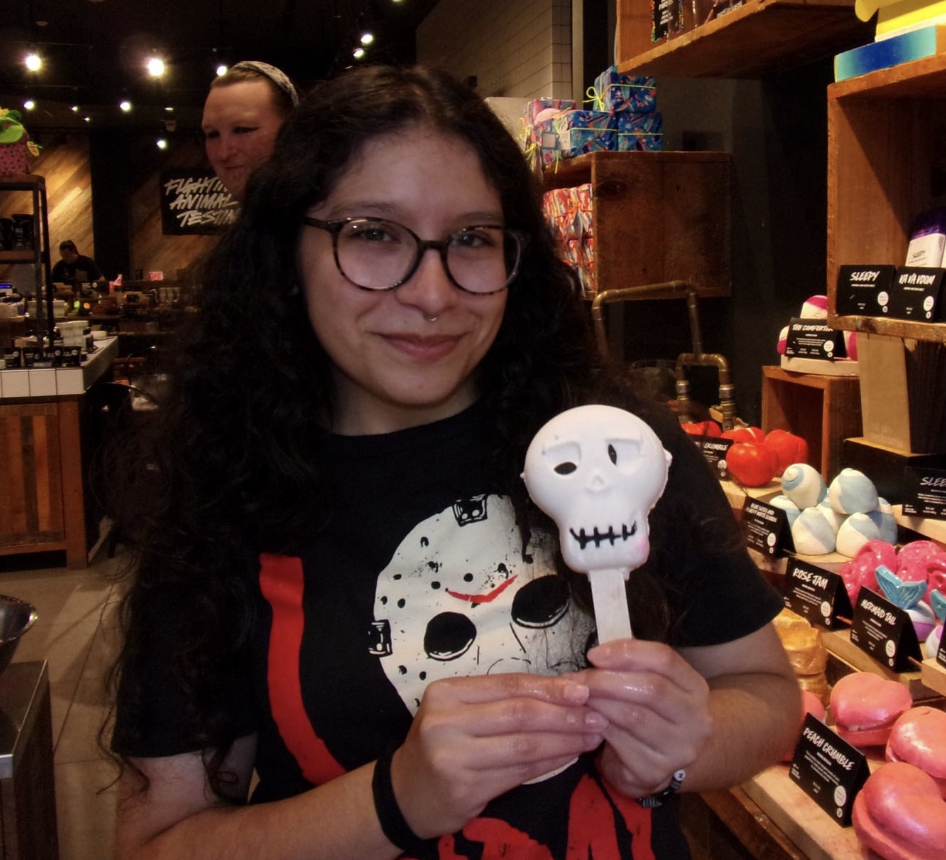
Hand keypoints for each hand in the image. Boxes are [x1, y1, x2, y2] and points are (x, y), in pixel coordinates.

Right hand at [390, 673, 607, 838]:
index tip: (583, 689)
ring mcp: (452, 757)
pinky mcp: (464, 789)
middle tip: (596, 715)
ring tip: (590, 736)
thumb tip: (563, 688)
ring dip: (563, 740)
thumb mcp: (461, 712)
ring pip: (523, 745)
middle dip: (563, 714)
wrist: (406, 793)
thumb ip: (502, 701)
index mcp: (446, 693)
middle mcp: (445, 721)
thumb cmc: (443, 744)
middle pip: (519, 713)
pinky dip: (549, 763)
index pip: (508, 684)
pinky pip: (518, 772)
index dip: (549, 687)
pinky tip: (568, 756)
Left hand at [575, 639, 710, 797]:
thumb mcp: (648, 684)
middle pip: (651, 688)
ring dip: (599, 702)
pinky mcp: (655, 770)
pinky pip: (620, 741)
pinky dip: (597, 726)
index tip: (595, 655)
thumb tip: (600, 654)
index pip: (665, 659)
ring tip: (579, 697)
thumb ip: (632, 666)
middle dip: (607, 680)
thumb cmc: (648, 714)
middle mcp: (696, 719)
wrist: (655, 764)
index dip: (628, 652)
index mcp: (695, 688)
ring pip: (633, 716)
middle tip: (579, 679)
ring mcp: (679, 748)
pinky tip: (586, 719)